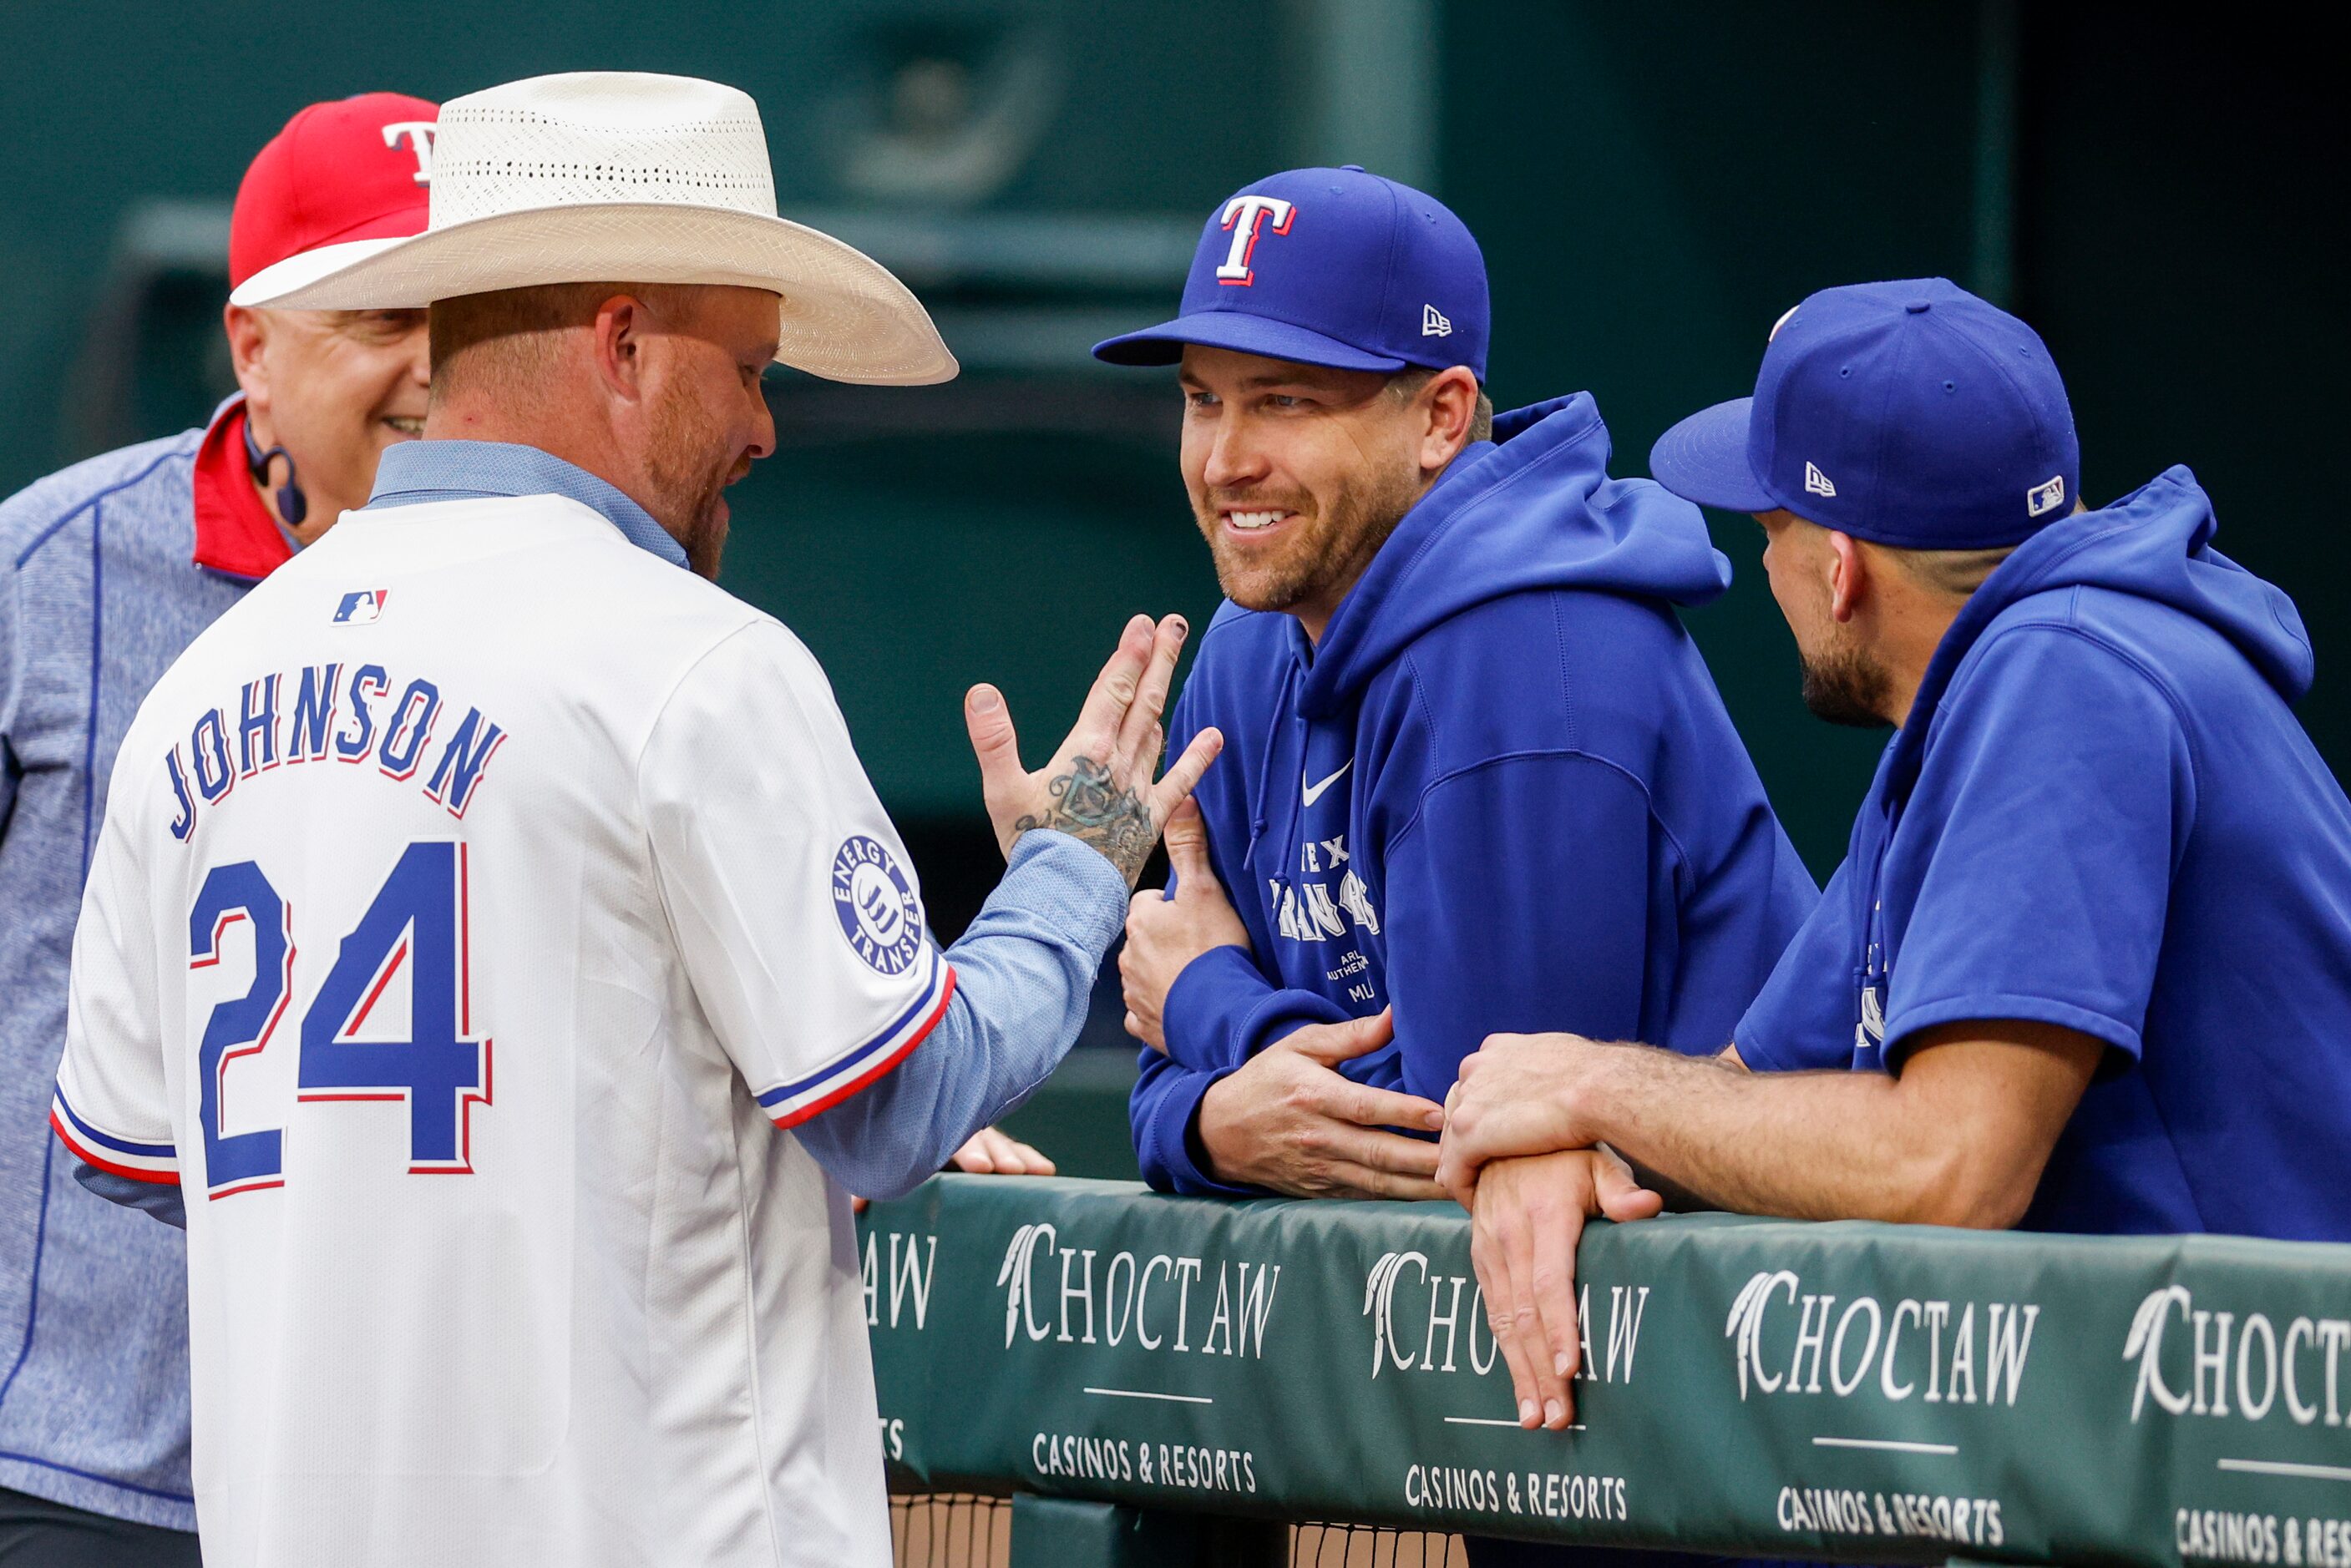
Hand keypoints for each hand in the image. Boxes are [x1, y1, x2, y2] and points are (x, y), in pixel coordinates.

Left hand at [852, 1125, 1057, 1210]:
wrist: (900, 1119)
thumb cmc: (889, 1146)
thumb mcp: (876, 1161)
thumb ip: (867, 1182)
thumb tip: (858, 1205)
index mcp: (926, 1129)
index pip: (947, 1138)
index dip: (965, 1151)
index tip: (979, 1167)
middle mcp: (953, 1127)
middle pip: (977, 1137)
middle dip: (993, 1153)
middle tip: (1008, 1170)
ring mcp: (974, 1137)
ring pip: (997, 1142)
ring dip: (1016, 1156)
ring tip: (1035, 1172)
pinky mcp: (989, 1147)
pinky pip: (1011, 1149)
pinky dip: (1027, 1158)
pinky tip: (1048, 1171)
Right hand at [965, 614, 1221, 887]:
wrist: (1064, 897)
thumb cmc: (1030, 845)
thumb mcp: (1001, 790)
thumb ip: (993, 739)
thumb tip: (981, 692)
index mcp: (1086, 750)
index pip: (1112, 690)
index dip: (1129, 655)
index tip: (1143, 624)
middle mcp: (1119, 762)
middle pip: (1143, 700)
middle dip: (1158, 658)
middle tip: (1173, 624)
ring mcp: (1138, 789)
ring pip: (1158, 728)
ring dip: (1167, 692)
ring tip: (1174, 661)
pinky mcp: (1150, 818)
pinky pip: (1180, 782)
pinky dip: (1197, 757)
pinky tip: (1213, 736)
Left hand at [1122, 799, 1250, 1050]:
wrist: (1220, 1015)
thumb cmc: (1214, 950)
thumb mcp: (1206, 890)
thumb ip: (1191, 847)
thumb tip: (1182, 802)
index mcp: (1140, 920)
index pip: (1150, 903)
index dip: (1175, 907)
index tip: (1196, 918)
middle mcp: (1128, 956)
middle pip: (1146, 939)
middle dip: (1168, 941)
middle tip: (1201, 948)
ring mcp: (1133, 993)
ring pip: (1145, 974)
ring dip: (1166, 974)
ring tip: (1198, 978)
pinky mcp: (1143, 1024)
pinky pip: (1146, 1012)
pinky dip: (1162, 1009)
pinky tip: (1185, 1006)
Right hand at [1195, 1011, 1447, 1199]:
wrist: (1219, 1133)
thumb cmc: (1265, 1080)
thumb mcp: (1300, 1046)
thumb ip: (1350, 1035)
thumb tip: (1394, 1016)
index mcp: (1314, 1096)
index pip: (1365, 1107)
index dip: (1403, 1112)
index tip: (1440, 1114)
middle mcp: (1319, 1137)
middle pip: (1379, 1153)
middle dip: (1425, 1158)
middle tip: (1467, 1156)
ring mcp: (1320, 1169)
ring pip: (1378, 1183)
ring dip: (1420, 1186)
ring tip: (1459, 1183)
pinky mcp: (1322, 1190)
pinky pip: (1368, 1197)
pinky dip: (1400, 1199)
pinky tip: (1430, 1194)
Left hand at [1436, 1031, 1619, 1201]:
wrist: (1600, 1088)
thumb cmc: (1596, 1078)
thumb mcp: (1560, 1058)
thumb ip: (1540, 1068)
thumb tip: (1551, 1076)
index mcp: (1495, 1051)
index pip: (1476, 1088)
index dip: (1484, 1117)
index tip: (1496, 1140)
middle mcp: (1474, 1069)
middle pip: (1457, 1112)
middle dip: (1466, 1142)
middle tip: (1479, 1171)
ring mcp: (1468, 1100)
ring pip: (1451, 1142)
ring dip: (1463, 1167)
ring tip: (1478, 1192)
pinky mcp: (1468, 1131)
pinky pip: (1454, 1169)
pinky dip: (1463, 1189)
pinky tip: (1477, 1204)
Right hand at [1468, 1149, 1660, 1429]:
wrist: (1500, 1132)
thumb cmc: (1564, 1151)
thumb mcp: (1596, 1158)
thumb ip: (1620, 1187)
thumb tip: (1649, 1207)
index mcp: (1545, 1215)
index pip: (1550, 1282)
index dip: (1559, 1328)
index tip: (1568, 1370)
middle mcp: (1510, 1235)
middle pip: (1525, 1314)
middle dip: (1538, 1371)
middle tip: (1555, 1420)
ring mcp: (1489, 1248)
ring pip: (1503, 1320)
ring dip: (1518, 1372)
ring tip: (1535, 1418)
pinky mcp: (1479, 1257)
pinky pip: (1491, 1311)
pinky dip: (1504, 1352)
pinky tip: (1517, 1384)